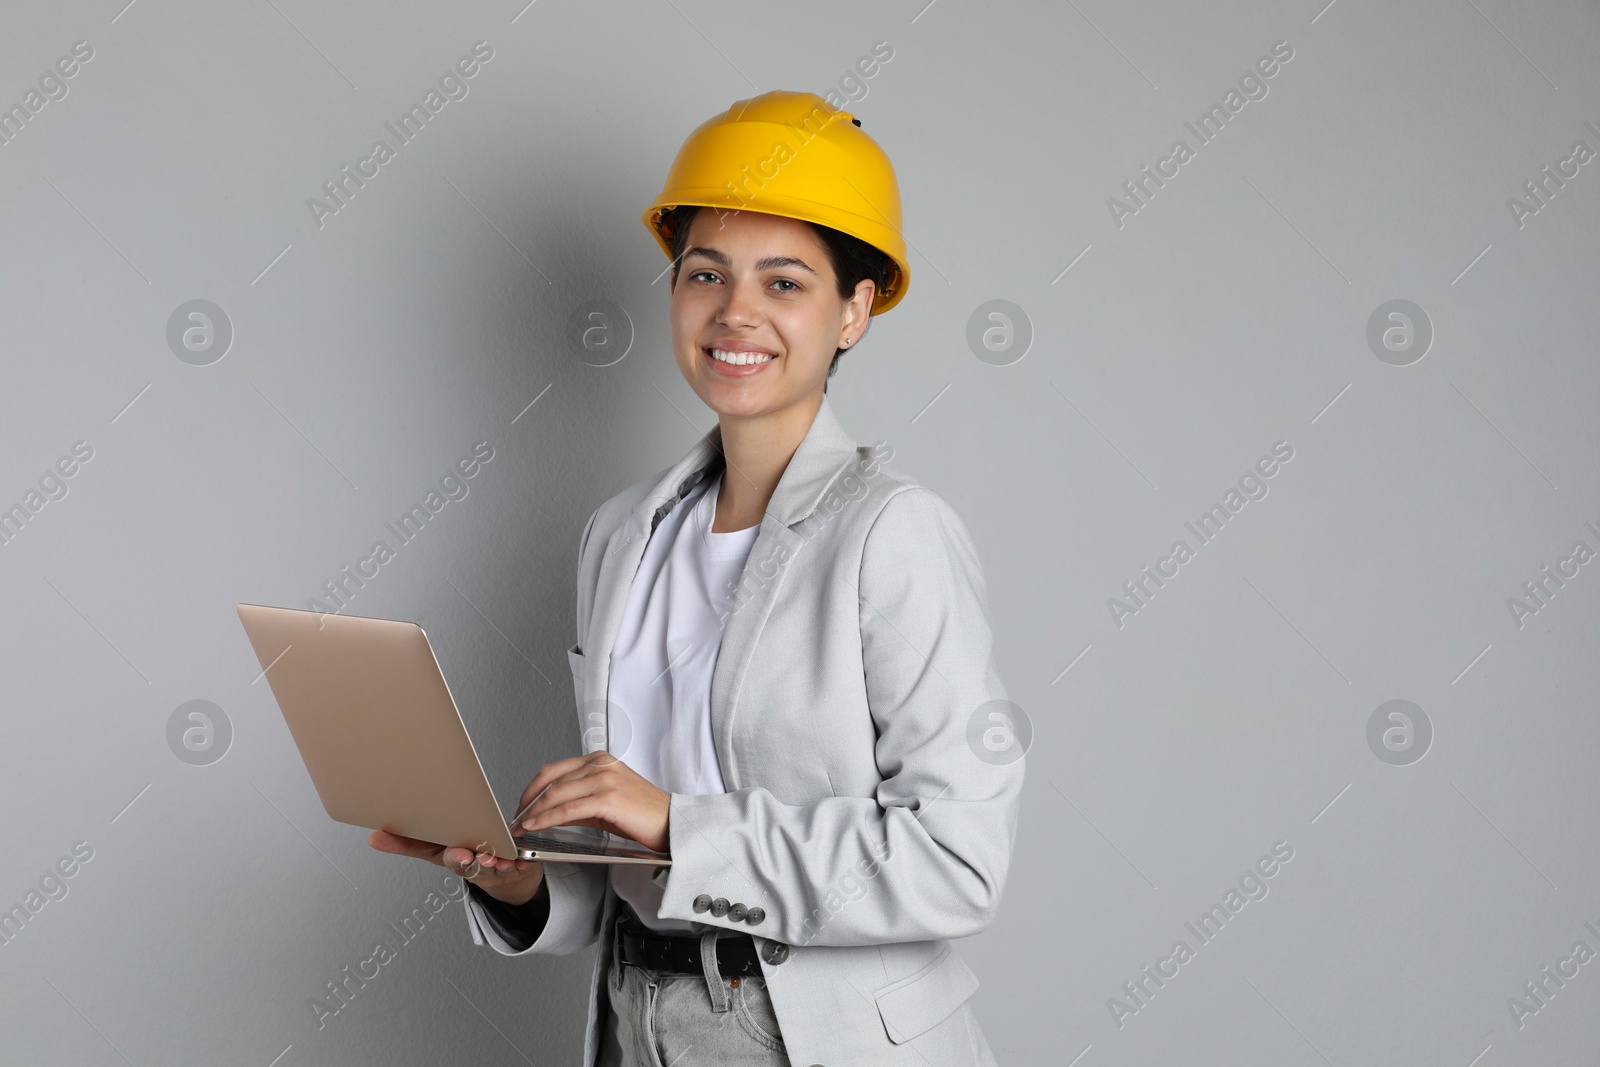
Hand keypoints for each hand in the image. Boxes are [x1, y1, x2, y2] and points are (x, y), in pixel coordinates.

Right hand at [366, 830, 545, 905]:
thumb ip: (408, 843)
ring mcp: (493, 870)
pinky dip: (520, 863)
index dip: (423, 850)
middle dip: (464, 860)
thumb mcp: (437, 849)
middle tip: (465, 855)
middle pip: (463, 864)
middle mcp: (469, 866)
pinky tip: (520, 860)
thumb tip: (373, 838)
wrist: (510, 879)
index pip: (431, 853)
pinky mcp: (517, 868)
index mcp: (449, 856)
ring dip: (492, 863)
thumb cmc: (471, 855)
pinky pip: (520, 866)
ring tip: (493, 858)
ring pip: (491, 868)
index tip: (432, 848)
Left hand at [516, 752, 670, 854]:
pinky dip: (547, 818)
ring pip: (557, 793)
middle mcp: (601, 764)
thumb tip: (551, 812)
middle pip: (551, 780)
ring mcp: (605, 779)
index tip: (521, 805)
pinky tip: (536, 826)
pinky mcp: (608, 798)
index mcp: (600, 760)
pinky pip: (568, 809)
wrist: (671, 823)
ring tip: (521, 826)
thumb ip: (578, 802)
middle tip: (516, 818)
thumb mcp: (606, 802)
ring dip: (533, 811)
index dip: (532, 788)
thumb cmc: (643, 815)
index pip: (554, 769)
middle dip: (528, 801)